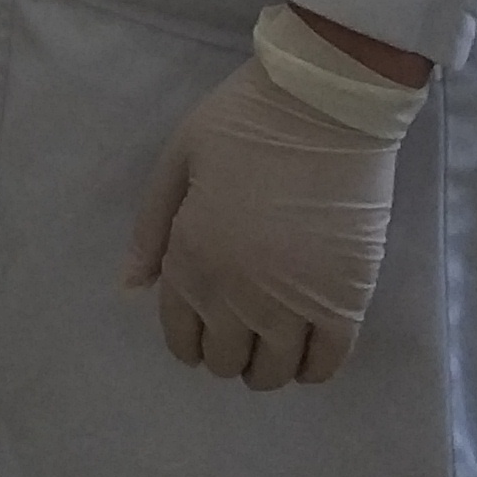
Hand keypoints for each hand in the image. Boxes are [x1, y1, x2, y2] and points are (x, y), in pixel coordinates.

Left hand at [123, 30, 417, 390]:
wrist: (325, 104)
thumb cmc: (244, 122)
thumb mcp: (179, 162)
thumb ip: (152, 230)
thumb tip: (130, 287)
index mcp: (191, 259)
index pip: (180, 334)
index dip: (187, 339)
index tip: (200, 329)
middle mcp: (237, 295)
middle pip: (225, 360)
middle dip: (225, 351)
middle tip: (237, 328)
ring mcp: (294, 304)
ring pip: (273, 373)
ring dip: (266, 366)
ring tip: (271, 340)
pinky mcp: (346, 301)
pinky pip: (326, 363)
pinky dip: (312, 368)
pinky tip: (306, 349)